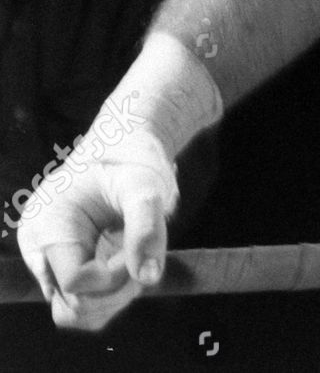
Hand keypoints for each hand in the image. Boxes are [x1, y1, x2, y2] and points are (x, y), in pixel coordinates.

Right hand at [18, 123, 177, 330]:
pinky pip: (79, 299)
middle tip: (140, 258)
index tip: (137, 249)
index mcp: (50, 223)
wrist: (124, 142)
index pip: (76, 281)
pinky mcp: (61, 263)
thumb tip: (148, 277)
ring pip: (74, 310)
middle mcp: (39, 245)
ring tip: (132, 260)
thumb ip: (147, 228)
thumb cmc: (132, 157)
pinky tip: (124, 263)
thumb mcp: (144, 184)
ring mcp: (47, 257)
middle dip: (115, 293)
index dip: (114, 276)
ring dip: (111, 299)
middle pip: (72, 305)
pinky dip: (106, 293)